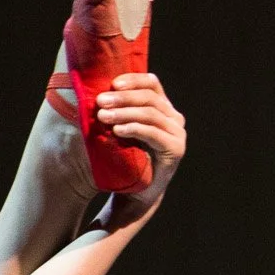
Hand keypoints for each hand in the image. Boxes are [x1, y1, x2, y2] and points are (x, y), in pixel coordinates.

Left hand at [95, 74, 185, 201]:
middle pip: (150, 98)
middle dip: (123, 98)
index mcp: (163, 108)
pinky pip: (153, 133)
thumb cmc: (125, 160)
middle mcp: (174, 118)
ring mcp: (177, 133)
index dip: (133, 80)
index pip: (152, 84)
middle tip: (100, 101)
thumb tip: (98, 93)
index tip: (112, 83)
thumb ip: (119, 111)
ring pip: (150, 114)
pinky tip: (117, 130)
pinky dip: (134, 129)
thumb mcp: (121, 130)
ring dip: (124, 113)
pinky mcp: (175, 148)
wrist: (136, 194)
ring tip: (103, 116)